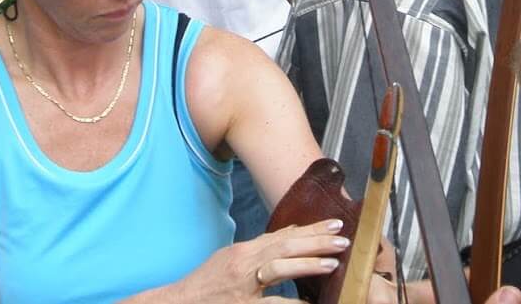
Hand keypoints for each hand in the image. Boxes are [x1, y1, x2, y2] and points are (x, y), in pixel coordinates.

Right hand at [168, 218, 349, 302]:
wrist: (179, 303)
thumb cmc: (206, 286)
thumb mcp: (231, 261)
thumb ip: (259, 251)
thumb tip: (290, 237)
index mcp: (243, 252)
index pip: (281, 236)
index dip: (309, 229)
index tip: (332, 224)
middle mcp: (244, 264)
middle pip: (284, 245)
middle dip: (315, 240)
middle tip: (342, 236)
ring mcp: (243, 285)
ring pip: (279, 268)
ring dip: (308, 263)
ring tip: (333, 261)